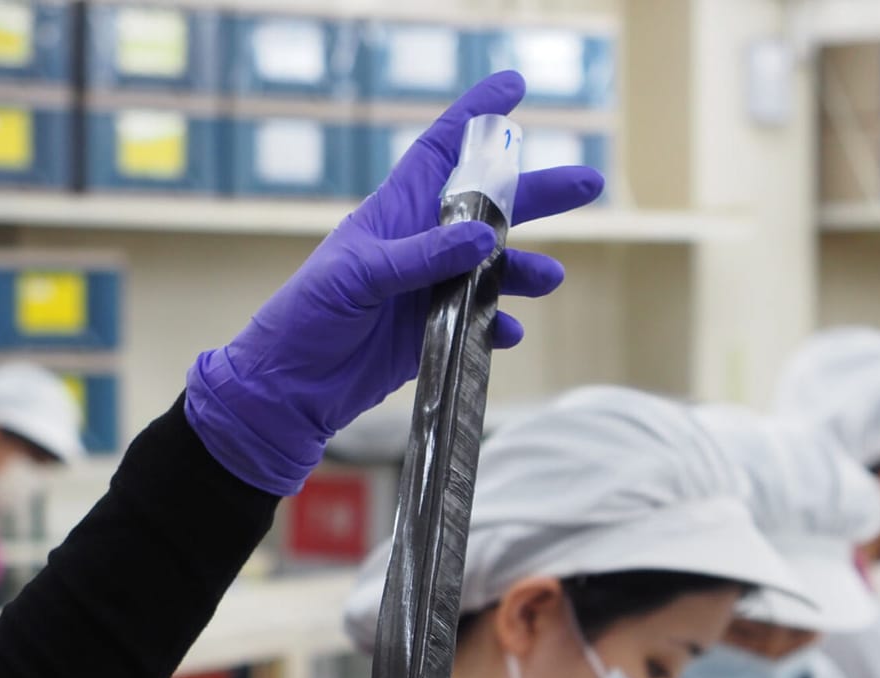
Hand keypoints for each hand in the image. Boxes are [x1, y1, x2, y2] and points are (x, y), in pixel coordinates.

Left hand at [187, 71, 603, 494]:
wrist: (289, 389)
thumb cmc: (307, 319)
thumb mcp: (359, 277)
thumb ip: (422, 256)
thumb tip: (484, 236)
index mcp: (395, 213)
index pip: (442, 150)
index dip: (477, 116)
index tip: (515, 87)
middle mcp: (418, 245)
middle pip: (488, 208)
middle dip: (537, 195)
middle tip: (590, 183)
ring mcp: (427, 289)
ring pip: (491, 269)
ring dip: (523, 271)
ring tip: (550, 279)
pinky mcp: (432, 332)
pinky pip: (478, 322)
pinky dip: (497, 326)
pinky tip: (508, 333)